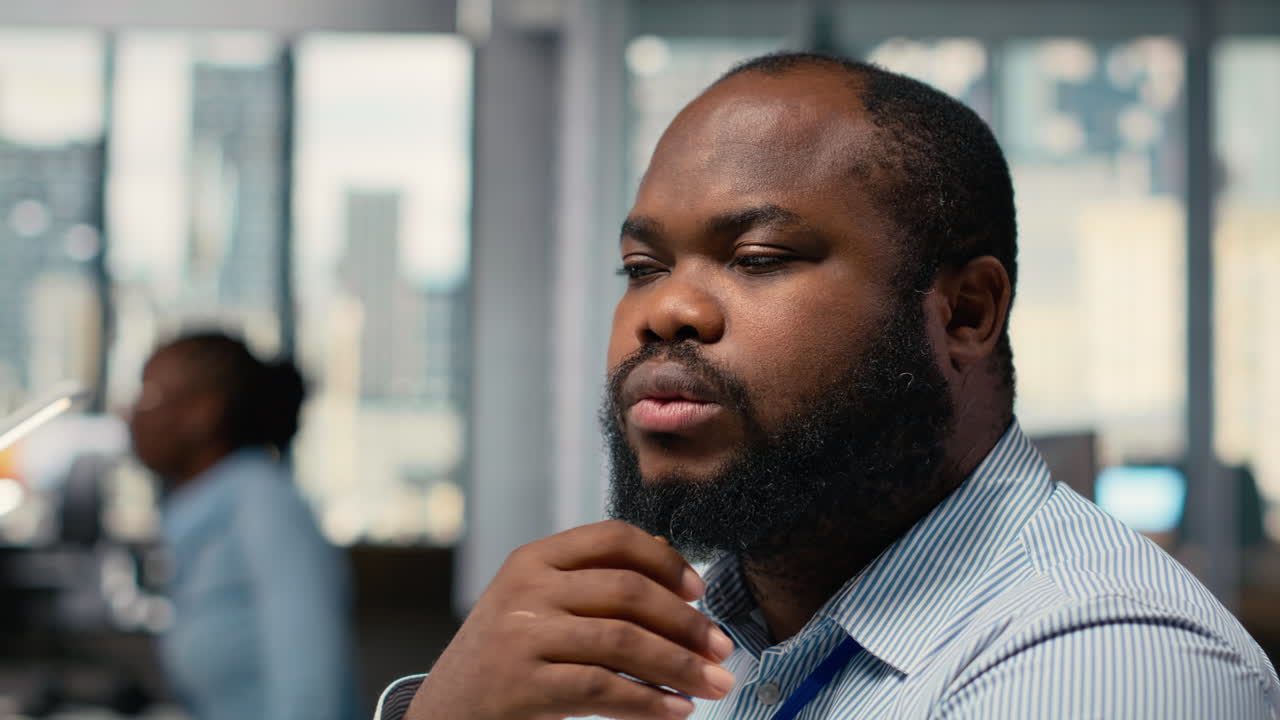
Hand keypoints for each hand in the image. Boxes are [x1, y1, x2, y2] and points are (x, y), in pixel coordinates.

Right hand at [405, 520, 735, 719]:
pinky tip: (676, 711)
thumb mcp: (535, 605)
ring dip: (680, 666)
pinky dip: (650, 702)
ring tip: (714, 685)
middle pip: (628, 591)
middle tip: (722, 649)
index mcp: (533, 559)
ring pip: (624, 642)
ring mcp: (521, 636)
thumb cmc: (502, 659)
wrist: (443, 714)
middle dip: (686, 623)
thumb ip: (592, 582)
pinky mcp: (523, 685)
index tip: (699, 591)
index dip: (665, 561)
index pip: (612, 538)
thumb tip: (672, 566)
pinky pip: (604, 689)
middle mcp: (526, 589)